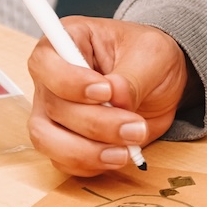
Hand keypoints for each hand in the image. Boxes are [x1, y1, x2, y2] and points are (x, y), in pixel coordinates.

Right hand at [27, 18, 188, 176]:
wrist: (160, 82)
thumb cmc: (149, 57)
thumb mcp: (152, 54)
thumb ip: (132, 76)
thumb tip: (116, 98)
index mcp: (68, 41)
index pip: (45, 63)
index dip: (69, 81)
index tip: (106, 91)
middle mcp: (52, 79)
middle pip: (53, 107)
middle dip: (96, 124)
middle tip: (134, 127)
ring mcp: (54, 112)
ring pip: (49, 140)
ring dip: (88, 151)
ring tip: (126, 150)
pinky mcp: (64, 140)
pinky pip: (64, 161)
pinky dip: (91, 165)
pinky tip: (119, 155)